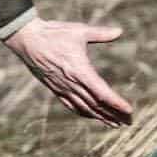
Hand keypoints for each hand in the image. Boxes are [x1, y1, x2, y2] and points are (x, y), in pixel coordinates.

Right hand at [4, 17, 132, 125]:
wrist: (26, 39)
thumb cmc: (54, 33)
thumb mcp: (79, 31)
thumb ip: (100, 33)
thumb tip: (119, 31)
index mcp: (80, 71)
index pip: (102, 93)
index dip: (116, 103)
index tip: (129, 111)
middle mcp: (72, 83)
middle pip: (96, 105)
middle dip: (113, 114)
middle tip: (128, 123)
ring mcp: (62, 88)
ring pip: (85, 108)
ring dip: (101, 117)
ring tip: (114, 124)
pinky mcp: (55, 88)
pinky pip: (71, 105)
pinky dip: (83, 113)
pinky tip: (91, 116)